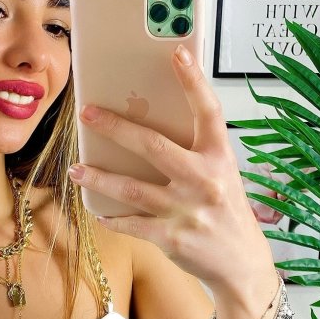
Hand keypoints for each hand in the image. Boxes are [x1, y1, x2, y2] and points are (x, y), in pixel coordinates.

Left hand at [68, 45, 275, 300]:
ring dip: (98, 176)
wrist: (243, 265)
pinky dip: (112, 217)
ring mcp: (187, 210)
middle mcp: (205, 180)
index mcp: (220, 159)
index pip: (208, 112)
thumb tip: (149, 126)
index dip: (193, 81)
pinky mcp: (172, 237)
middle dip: (116, 127)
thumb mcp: (222, 176)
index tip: (177, 53)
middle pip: (153, 145)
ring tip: (76, 168)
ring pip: (131, 187)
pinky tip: (98, 210)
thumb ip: (194, 153)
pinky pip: (131, 223)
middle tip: (88, 113)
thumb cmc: (227, 214)